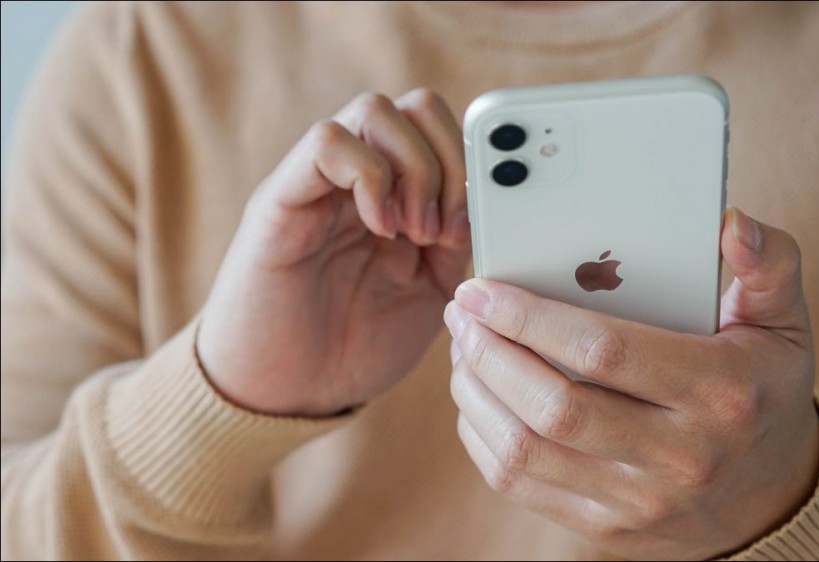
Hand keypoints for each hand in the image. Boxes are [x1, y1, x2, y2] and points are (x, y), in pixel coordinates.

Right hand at [198, 89, 469, 416]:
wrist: (289, 394)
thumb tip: (487, 202)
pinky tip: (378, 229)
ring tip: (413, 233)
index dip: (470, 163)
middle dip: (447, 160)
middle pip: (416, 107)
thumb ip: (458, 242)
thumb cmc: (356, 346)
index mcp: (399, 195)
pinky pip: (326, 143)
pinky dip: (367, 177)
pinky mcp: (281, 200)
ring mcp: (320, 184)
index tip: (473, 225)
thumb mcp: (431, 293)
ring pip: (374, 110)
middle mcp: (359, 178)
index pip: (442, 129)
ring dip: (413, 169)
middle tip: (442, 228)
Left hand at [445, 208, 818, 559]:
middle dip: (490, 352)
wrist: (771, 497)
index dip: (531, 317)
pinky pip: (522, 486)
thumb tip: (730, 223)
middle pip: (554, 406)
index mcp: (719, 393)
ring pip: (526, 451)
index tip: (483, 289)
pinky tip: (477, 397)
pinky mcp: (607, 527)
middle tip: (461, 313)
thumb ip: (766, 265)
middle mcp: (680, 455)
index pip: (604, 351)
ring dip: (476, 393)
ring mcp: (639, 500)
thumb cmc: (763, 393)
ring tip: (463, 348)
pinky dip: (483, 437)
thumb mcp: (784, 325)